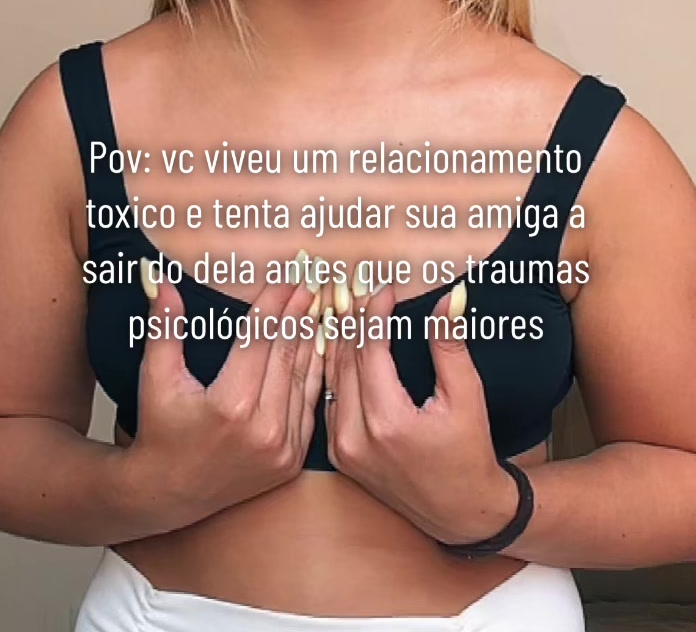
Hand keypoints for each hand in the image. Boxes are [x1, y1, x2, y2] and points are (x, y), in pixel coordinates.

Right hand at [123, 255, 323, 532]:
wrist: (168, 493)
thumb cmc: (160, 431)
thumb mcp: (155, 379)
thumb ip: (165, 330)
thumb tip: (166, 285)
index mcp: (231, 405)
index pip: (260, 340)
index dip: (275, 305)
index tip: (287, 279)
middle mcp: (263, 429)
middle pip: (285, 355)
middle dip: (297, 315)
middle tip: (308, 284)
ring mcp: (282, 448)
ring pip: (302, 379)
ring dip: (310, 340)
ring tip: (316, 308)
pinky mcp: (291, 460)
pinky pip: (307, 406)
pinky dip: (312, 374)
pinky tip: (314, 349)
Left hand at [322, 275, 517, 545]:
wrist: (461, 512)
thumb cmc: (469, 453)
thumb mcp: (466, 396)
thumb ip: (450, 344)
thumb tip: (450, 298)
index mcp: (387, 421)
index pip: (369, 349)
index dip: (374, 313)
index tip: (384, 289)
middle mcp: (356, 436)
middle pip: (345, 360)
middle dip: (353, 320)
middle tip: (360, 288)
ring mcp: (344, 448)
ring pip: (333, 378)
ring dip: (340, 341)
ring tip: (349, 308)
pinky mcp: (340, 455)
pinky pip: (332, 400)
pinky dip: (337, 369)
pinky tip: (345, 346)